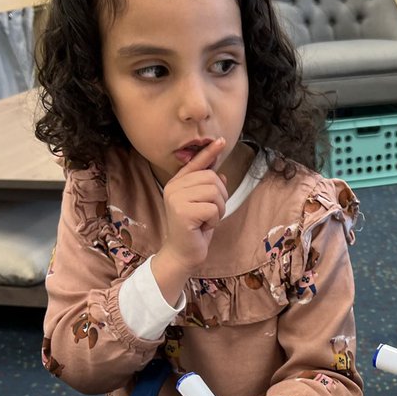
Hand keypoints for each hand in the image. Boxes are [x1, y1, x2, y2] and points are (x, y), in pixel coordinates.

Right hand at [153, 139, 228, 292]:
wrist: (183, 254)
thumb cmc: (194, 229)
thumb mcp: (204, 205)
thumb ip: (208, 188)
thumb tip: (221, 174)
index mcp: (177, 183)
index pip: (196, 163)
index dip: (210, 152)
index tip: (222, 141)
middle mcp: (174, 187)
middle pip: (212, 178)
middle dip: (220, 198)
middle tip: (210, 213)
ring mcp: (176, 198)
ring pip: (215, 192)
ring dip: (218, 210)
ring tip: (206, 220)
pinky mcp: (183, 212)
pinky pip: (213, 208)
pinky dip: (214, 220)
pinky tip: (203, 227)